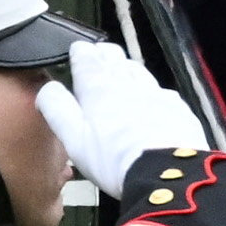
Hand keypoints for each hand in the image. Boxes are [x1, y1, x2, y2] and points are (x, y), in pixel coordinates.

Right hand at [36, 35, 210, 199]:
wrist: (168, 175)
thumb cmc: (114, 160)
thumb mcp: (73, 139)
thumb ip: (57, 109)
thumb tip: (47, 88)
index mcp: (99, 88)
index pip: (87, 57)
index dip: (80, 51)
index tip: (77, 50)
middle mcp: (129, 83)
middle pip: (115, 57)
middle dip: (103, 53)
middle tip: (97, 55)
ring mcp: (157, 94)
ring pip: (139, 70)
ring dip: (127, 67)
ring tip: (121, 71)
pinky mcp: (178, 108)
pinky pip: (161, 91)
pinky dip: (151, 90)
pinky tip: (151, 99)